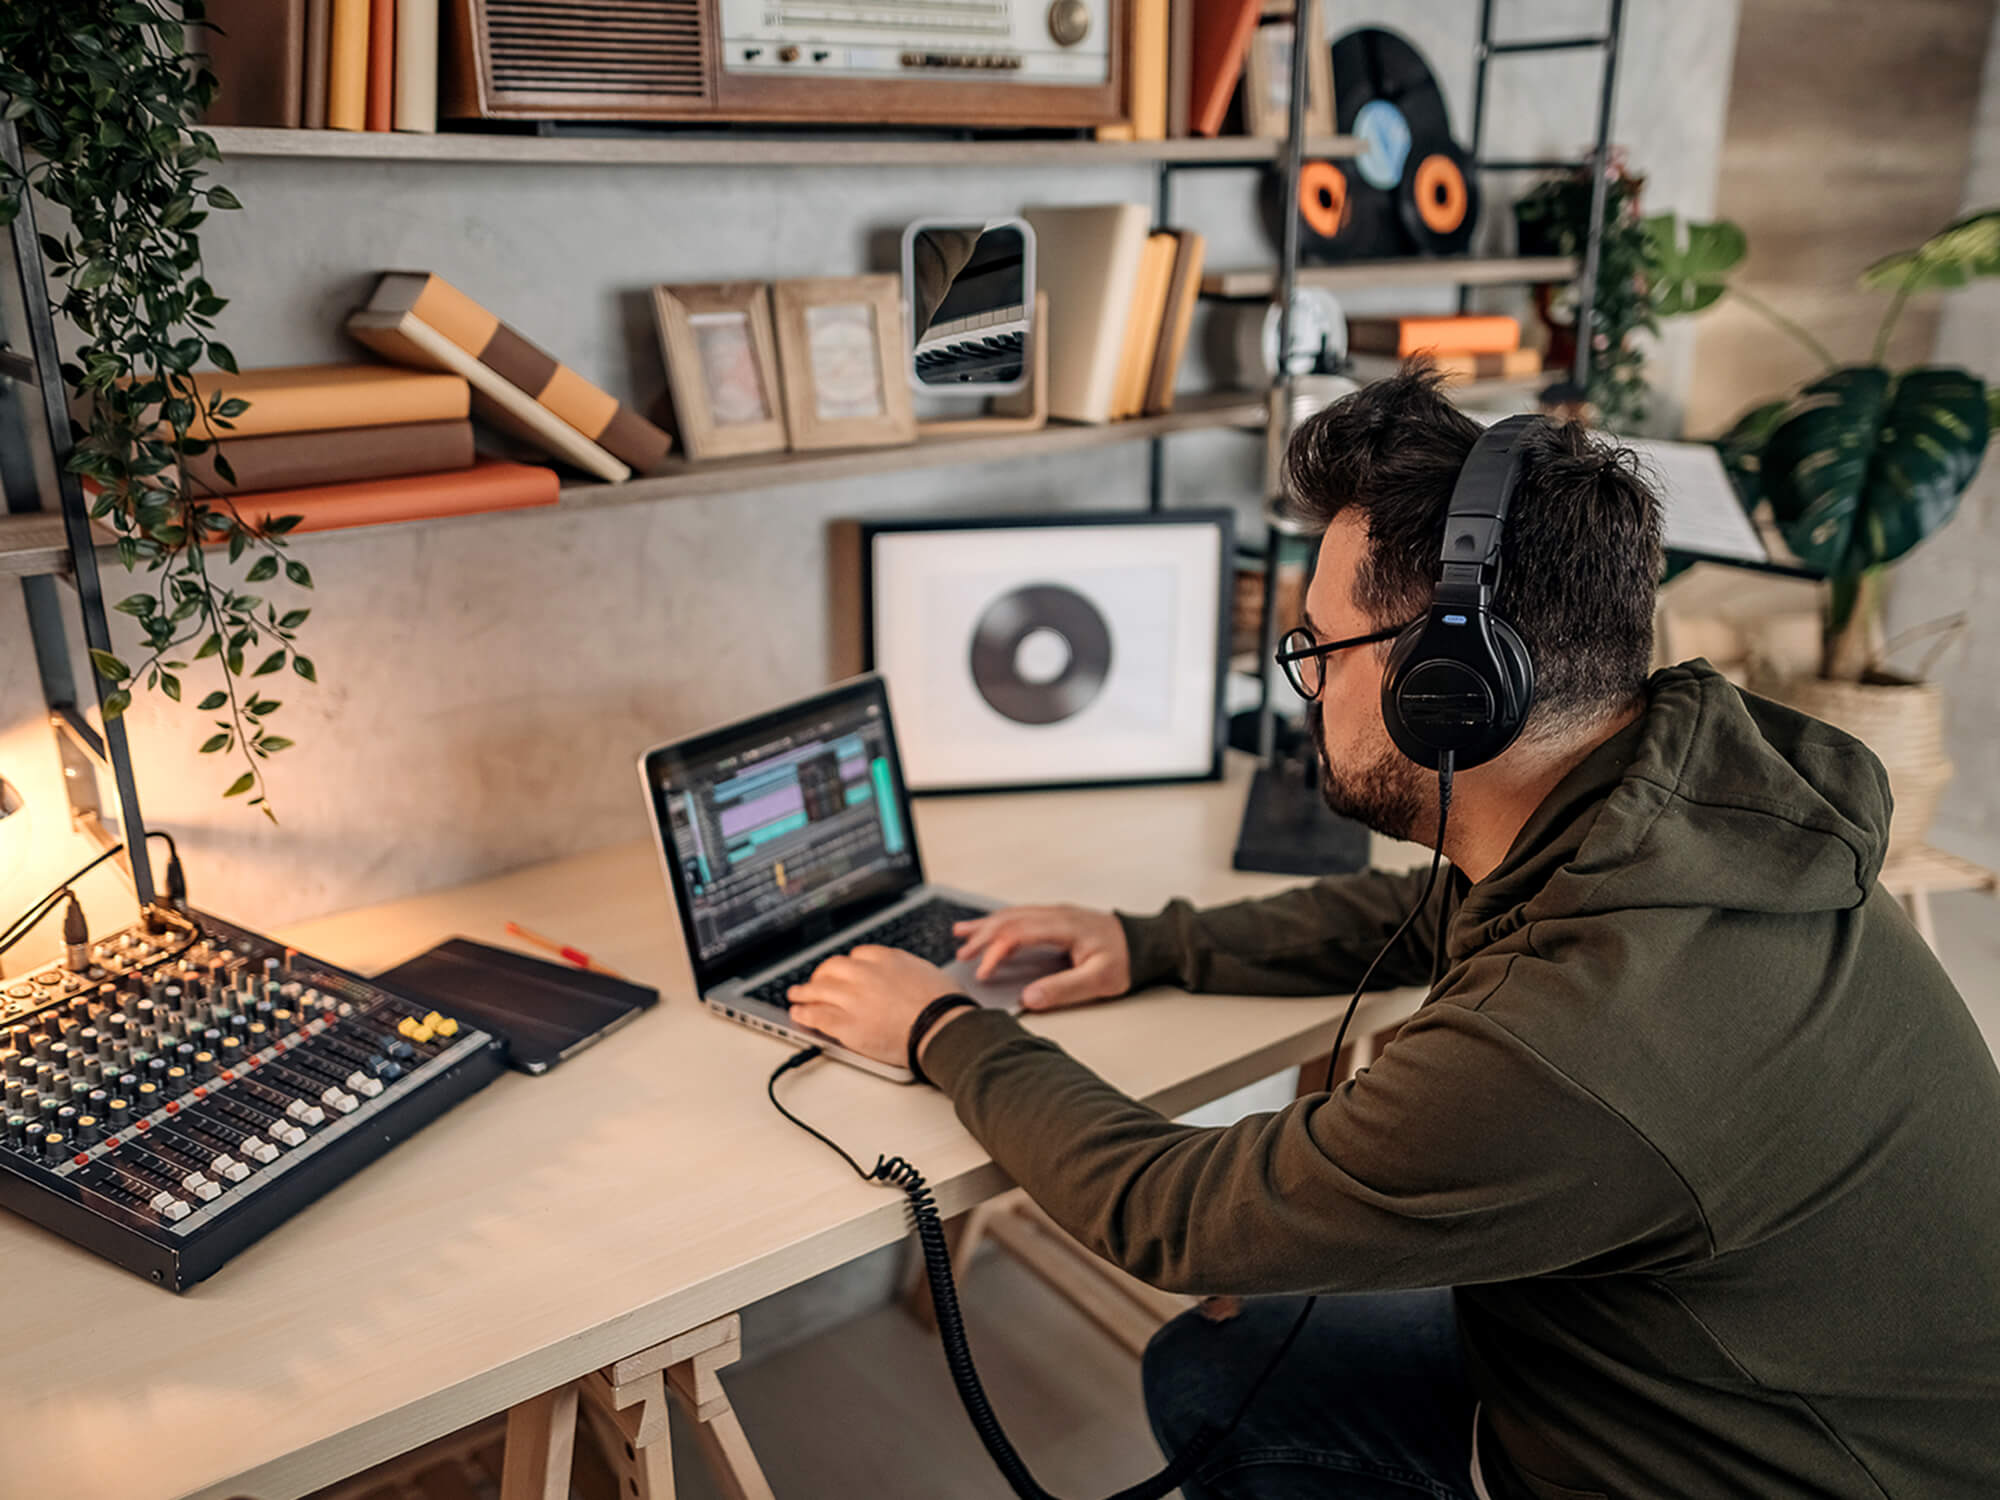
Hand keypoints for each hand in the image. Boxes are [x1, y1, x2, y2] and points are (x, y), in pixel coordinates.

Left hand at [787, 946, 963, 1067]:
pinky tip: (798, 1014)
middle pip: (832, 969)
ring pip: (818, 990)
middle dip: (821, 975)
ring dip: (803, 992)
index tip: (844, 972)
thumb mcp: (929, 972)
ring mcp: (852, 998)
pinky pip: (816, 1015)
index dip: (847, 966)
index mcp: (885, 959)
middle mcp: (864, 974)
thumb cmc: (944, 1005)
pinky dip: (804, 1013)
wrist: (942, 1028)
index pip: (856, 956)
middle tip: (816, 982)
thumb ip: (909, 969)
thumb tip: (909, 975)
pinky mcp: (846, 1024)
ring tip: (796, 995)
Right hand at [952, 904, 1130, 1011]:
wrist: (1147, 942)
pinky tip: (989, 927)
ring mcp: (1057, 913)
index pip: (1019, 934)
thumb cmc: (1127, 959)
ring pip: (1013, 914)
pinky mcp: (1058, 918)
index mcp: (1065, 926)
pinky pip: (1021, 915)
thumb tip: (1029, 998)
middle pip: (1010, 920)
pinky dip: (1000, 921)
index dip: (996, 952)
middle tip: (961, 955)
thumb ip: (1064, 989)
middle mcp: (1057, 914)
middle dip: (982, 937)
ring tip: (961, 934)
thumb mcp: (1100, 981)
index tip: (984, 973)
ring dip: (986, 925)